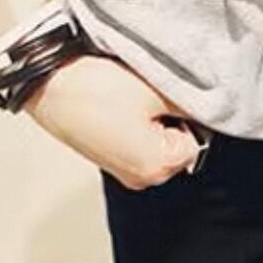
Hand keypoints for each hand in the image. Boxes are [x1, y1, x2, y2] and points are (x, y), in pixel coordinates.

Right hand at [23, 51, 203, 190]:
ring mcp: (123, 169)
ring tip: (131, 95)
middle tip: (148, 92)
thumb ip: (190, 102)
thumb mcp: (154, 89)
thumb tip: (214, 105)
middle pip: (180, 139)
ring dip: (153, 115)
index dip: (189, 110)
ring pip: (160, 136)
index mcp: (157, 167)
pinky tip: (120, 101)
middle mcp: (141, 177)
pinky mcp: (110, 155)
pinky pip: (140, 137)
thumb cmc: (96, 89)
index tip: (169, 92)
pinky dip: (136, 119)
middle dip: (172, 114)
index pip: (200, 137)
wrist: (48, 84)